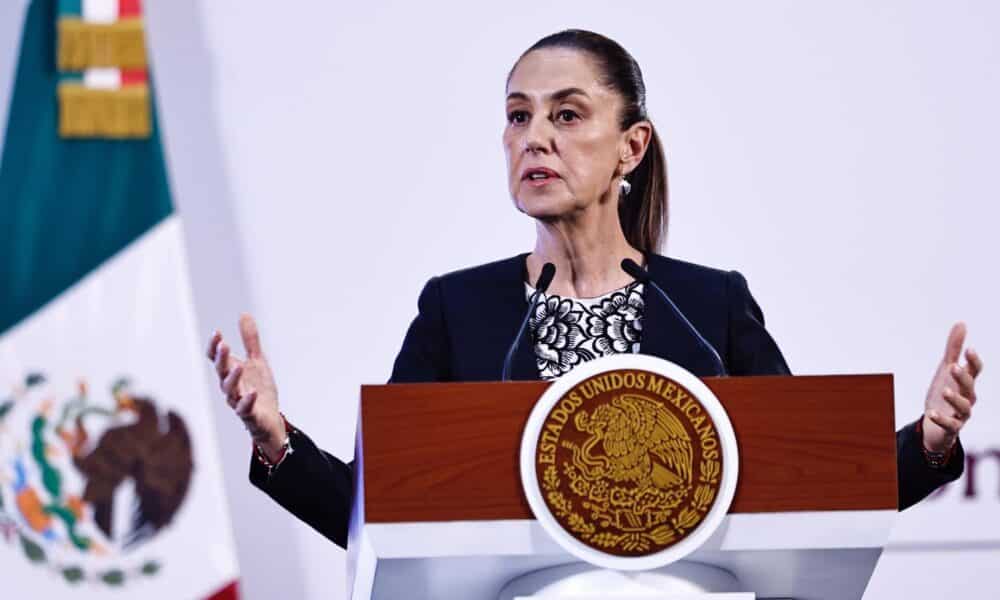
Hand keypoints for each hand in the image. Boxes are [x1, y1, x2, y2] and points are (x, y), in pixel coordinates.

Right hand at [206, 314, 283, 459]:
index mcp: (231, 372)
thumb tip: (244, 314)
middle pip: (221, 371)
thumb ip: (250, 340)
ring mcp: (238, 401)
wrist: (269, 418)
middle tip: (224, 345)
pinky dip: (247, 401)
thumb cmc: (259, 389)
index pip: (216, 358)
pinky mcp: (249, 415)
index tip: (217, 333)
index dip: (215, 347)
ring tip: (239, 367)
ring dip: (233, 378)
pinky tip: (252, 392)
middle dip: (221, 359)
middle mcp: (230, 386)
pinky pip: (245, 409)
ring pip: (230, 390)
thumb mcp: (257, 361)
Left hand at [922, 322, 983, 452]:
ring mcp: (961, 413)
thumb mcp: (946, 368)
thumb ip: (953, 348)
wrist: (935, 422)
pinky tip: (932, 412)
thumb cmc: (945, 391)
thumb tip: (961, 323)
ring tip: (945, 390)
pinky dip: (942, 419)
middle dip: (963, 377)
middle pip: (969, 387)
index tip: (969, 349)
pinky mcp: (951, 427)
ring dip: (955, 398)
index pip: (975, 370)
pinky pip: (950, 424)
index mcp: (966, 382)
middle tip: (952, 366)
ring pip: (964, 407)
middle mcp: (967, 398)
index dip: (973, 361)